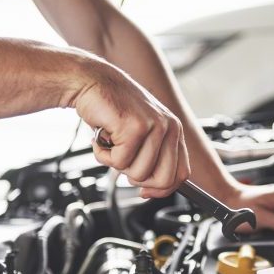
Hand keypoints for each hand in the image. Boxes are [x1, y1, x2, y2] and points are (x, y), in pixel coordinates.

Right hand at [72, 59, 189, 197]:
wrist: (91, 82)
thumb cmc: (113, 110)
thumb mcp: (141, 135)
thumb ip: (151, 160)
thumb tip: (150, 192)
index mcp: (175, 131)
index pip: (182, 174)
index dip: (162, 189)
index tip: (145, 191)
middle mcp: (170, 127)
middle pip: (164, 180)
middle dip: (138, 179)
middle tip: (123, 161)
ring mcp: (155, 126)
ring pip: (139, 174)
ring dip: (116, 164)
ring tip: (111, 143)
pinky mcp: (135, 127)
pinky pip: (120, 162)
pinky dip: (103, 155)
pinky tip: (102, 136)